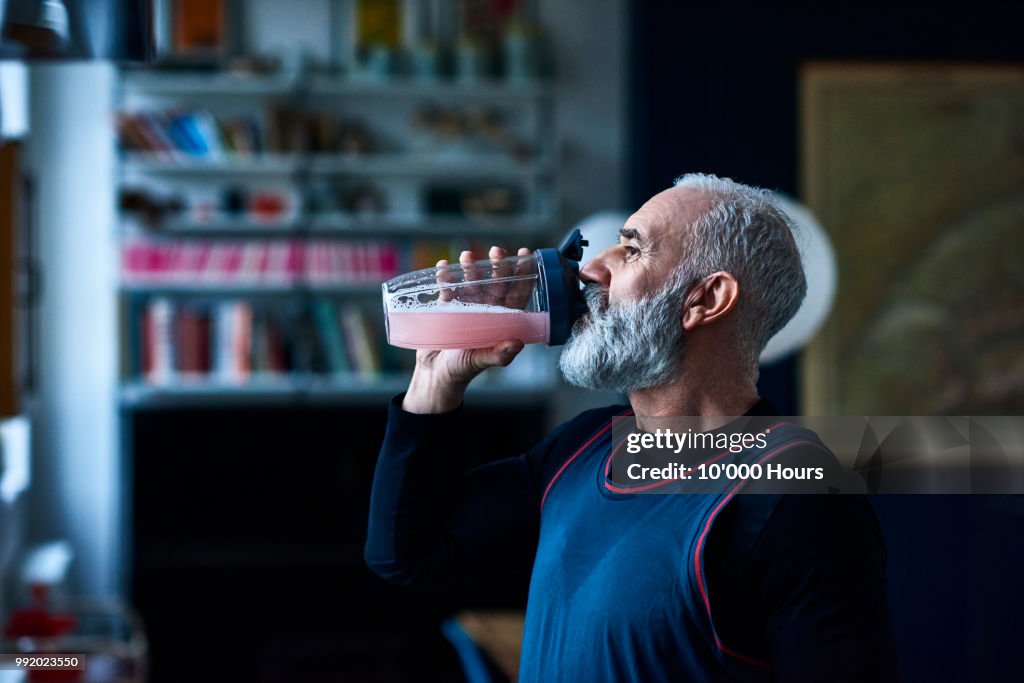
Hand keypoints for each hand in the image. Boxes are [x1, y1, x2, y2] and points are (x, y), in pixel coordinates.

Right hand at [402, 245, 529, 413]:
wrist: (435, 374)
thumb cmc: (463, 369)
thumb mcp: (481, 361)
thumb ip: (499, 354)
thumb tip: (518, 343)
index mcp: (501, 320)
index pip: (516, 294)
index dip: (523, 275)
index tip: (526, 256)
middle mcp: (486, 309)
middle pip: (495, 283)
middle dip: (497, 266)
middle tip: (497, 251)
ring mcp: (466, 306)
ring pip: (471, 282)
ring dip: (470, 268)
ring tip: (467, 257)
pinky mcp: (445, 307)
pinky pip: (447, 288)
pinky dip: (445, 278)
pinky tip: (442, 267)